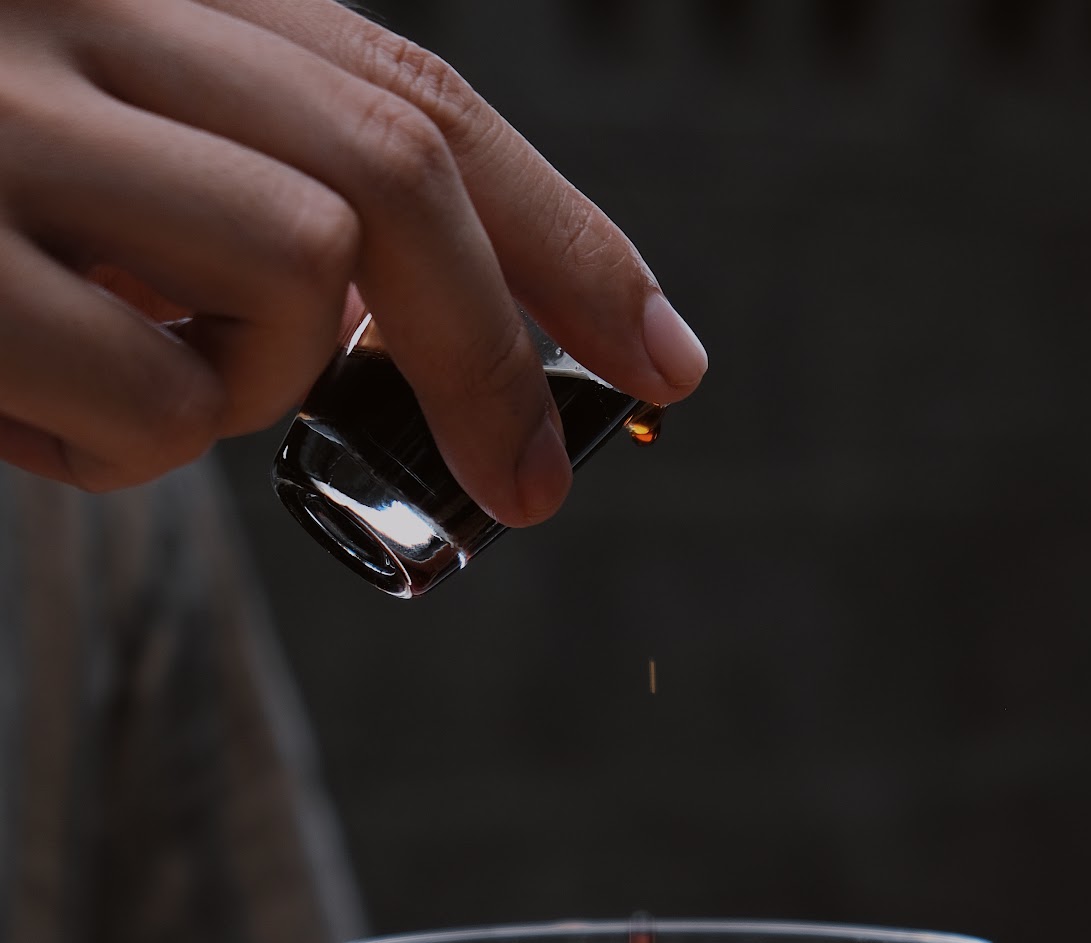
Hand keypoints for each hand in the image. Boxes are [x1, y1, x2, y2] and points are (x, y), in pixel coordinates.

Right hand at [0, 0, 706, 525]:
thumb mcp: (124, 152)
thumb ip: (267, 193)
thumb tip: (425, 328)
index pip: (419, 98)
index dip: (567, 236)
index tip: (665, 351)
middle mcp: (77, 1)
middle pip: (391, 175)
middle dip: (498, 349)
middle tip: (535, 486)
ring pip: (284, 277)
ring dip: (253, 384)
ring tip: (145, 385)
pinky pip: (146, 393)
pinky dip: (129, 448)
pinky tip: (41, 417)